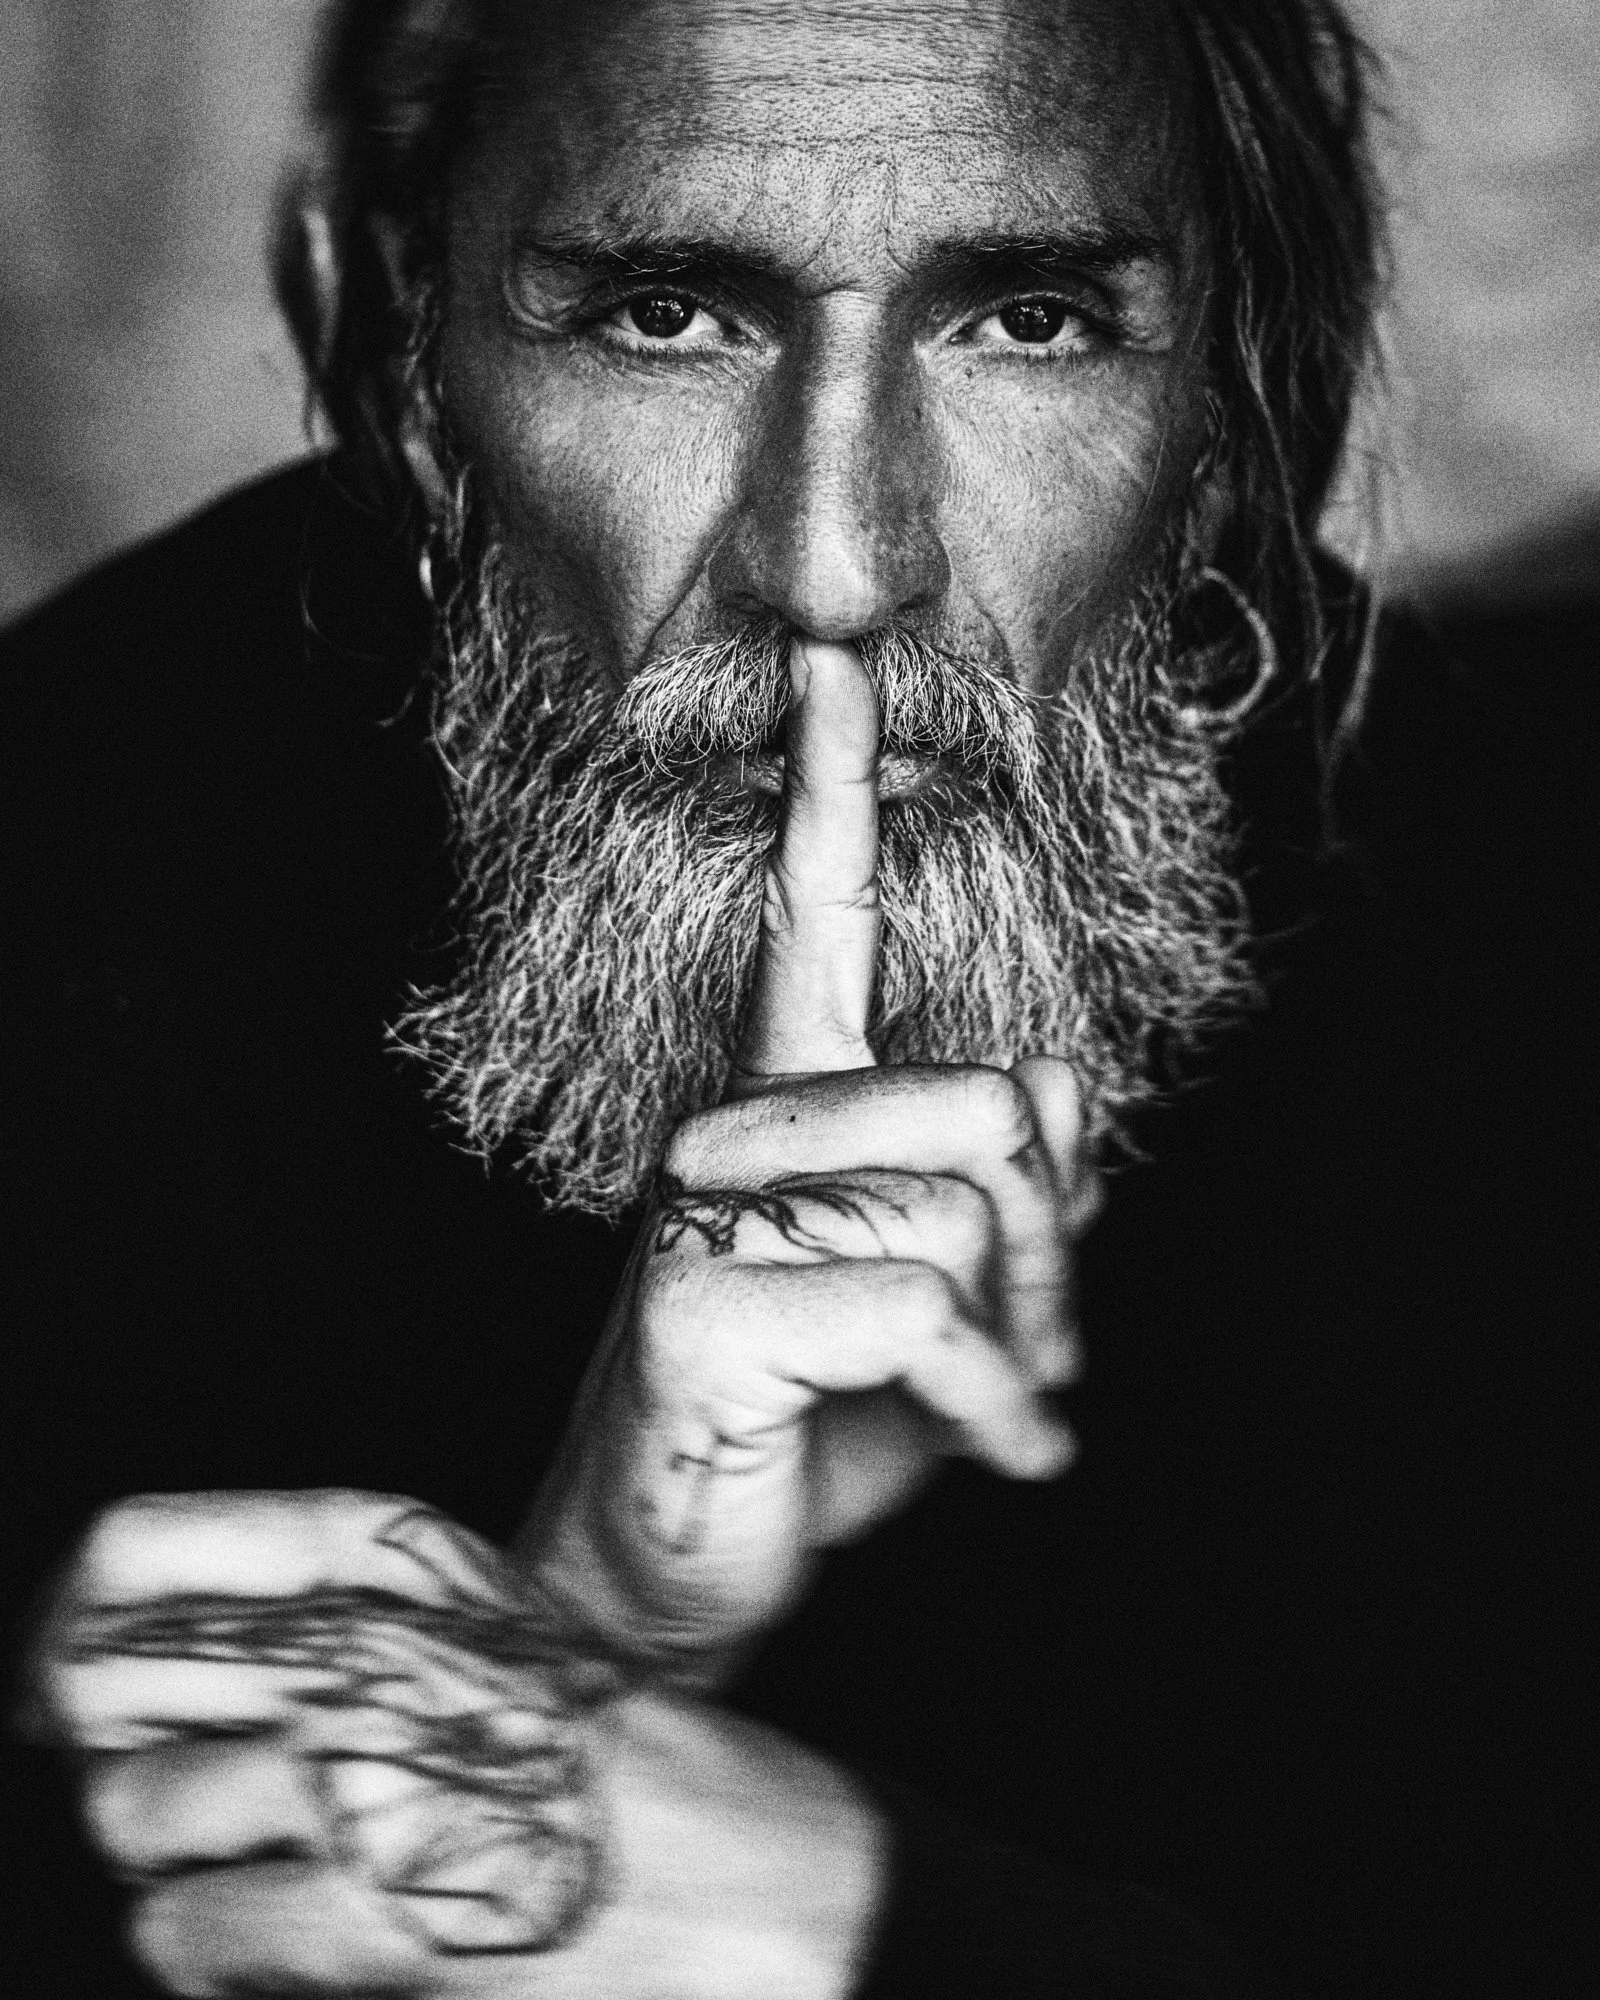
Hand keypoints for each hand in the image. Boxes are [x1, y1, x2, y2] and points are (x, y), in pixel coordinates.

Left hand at [22, 1490, 884, 1998]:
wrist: (766, 1896)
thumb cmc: (634, 1776)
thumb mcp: (497, 1645)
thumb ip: (349, 1630)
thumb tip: (136, 1657)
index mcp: (407, 1571)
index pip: (144, 1551)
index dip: (74, 1613)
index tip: (59, 1673)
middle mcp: (377, 1650)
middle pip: (118, 1686)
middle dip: (146, 1753)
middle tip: (212, 1801)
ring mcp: (374, 1777)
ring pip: (142, 1815)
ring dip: (185, 1865)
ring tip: (276, 1881)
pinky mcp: (382, 1914)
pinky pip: (192, 1935)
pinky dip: (224, 1954)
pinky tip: (305, 1946)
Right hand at [523, 639, 1102, 1685]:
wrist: (685, 1570)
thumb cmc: (824, 1424)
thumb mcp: (956, 1305)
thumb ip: (1016, 1192)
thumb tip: (1060, 1072)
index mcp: (790, 1107)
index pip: (816, 923)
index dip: (830, 790)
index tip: (834, 657)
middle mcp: (737, 1128)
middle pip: (988, 1102)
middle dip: (1056, 1247)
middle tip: (1044, 1346)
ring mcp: (704, 1210)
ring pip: (967, 1213)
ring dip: (1027, 1342)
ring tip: (1001, 1408)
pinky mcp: (699, 1304)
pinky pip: (928, 1316)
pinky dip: (995, 1414)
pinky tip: (993, 1459)